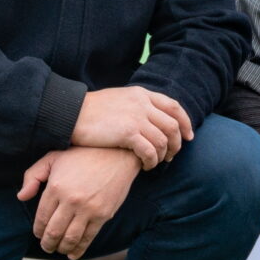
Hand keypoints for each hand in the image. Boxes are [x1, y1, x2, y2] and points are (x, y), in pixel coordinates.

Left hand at [17, 146, 138, 257]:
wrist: (117, 153)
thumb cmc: (82, 154)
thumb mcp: (53, 157)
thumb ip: (33, 175)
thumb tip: (21, 197)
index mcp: (55, 187)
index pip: (42, 217)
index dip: (38, 230)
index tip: (38, 234)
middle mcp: (70, 200)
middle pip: (54, 232)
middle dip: (47, 243)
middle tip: (46, 246)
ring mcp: (88, 209)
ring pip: (70, 238)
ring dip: (61, 248)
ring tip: (58, 249)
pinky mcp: (103, 215)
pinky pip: (88, 238)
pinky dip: (79, 249)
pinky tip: (73, 253)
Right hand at [72, 85, 192, 167]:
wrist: (70, 113)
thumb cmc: (90, 110)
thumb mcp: (118, 99)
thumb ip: (136, 104)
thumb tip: (149, 117)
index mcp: (141, 94)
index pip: (174, 106)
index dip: (185, 122)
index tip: (188, 136)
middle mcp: (142, 103)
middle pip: (172, 125)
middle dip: (177, 143)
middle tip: (172, 156)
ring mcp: (136, 117)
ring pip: (163, 140)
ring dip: (163, 155)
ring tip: (156, 163)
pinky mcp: (128, 133)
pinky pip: (150, 151)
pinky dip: (152, 161)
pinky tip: (146, 166)